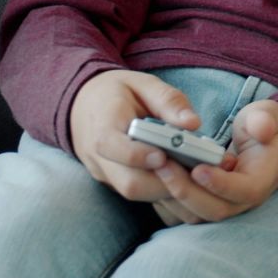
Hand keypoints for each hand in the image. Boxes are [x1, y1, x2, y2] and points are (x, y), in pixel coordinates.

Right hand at [68, 69, 201, 202]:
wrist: (84, 106)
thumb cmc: (118, 92)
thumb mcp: (143, 83)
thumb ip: (168, 100)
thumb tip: (193, 123)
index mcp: (102, 123)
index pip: (110, 145)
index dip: (138, 155)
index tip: (163, 155)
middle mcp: (99, 156)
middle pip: (128, 181)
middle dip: (164, 180)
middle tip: (193, 170)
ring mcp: (105, 173)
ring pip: (135, 192)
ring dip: (167, 187)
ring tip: (193, 172)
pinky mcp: (114, 183)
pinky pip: (138, 194)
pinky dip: (162, 190)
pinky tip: (183, 178)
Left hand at [152, 100, 277, 223]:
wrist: (270, 145)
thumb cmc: (267, 127)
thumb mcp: (268, 115)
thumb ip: (263, 120)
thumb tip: (262, 129)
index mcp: (262, 179)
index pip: (244, 191)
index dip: (220, 184)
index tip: (198, 168)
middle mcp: (244, 199)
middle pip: (215, 210)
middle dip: (186, 190)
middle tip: (164, 163)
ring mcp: (226, 205)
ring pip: (197, 215)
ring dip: (173, 196)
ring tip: (155, 166)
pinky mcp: (209, 205)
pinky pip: (185, 214)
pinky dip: (168, 201)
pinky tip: (155, 178)